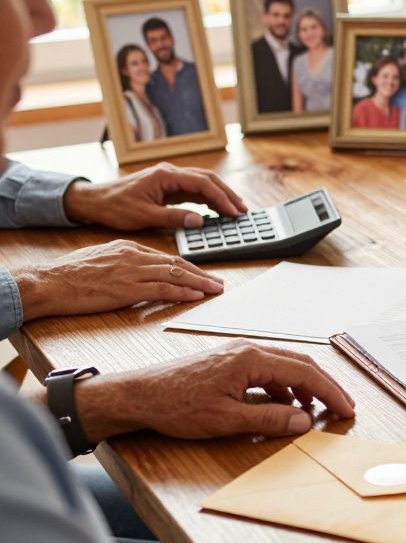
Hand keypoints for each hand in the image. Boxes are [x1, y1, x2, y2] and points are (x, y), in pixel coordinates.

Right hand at [12, 239, 222, 320]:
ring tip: (215, 289)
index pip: (165, 256)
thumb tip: (137, 271)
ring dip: (199, 283)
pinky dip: (182, 292)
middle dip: (200, 273)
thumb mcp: (100, 258)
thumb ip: (122, 262)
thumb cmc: (69, 274)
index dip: (186, 266)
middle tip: (218, 281)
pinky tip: (196, 296)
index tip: (200, 273)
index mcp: (127, 247)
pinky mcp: (128, 289)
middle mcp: (133, 256)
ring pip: (175, 275)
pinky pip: (163, 289)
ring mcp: (132, 271)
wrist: (50, 282)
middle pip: (176, 263)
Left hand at [63, 162, 247, 229]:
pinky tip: (216, 209)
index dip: (222, 198)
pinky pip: (193, 190)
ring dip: (220, 195)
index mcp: (166, 176)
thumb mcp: (144, 215)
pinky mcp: (167, 187)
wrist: (94, 201)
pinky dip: (208, 199)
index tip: (235, 212)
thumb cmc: (115, 207)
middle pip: (208, 179)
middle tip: (243, 210)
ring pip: (203, 183)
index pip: (203, 184)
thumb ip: (173, 217)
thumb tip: (200, 220)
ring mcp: (169, 179)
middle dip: (227, 194)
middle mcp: (170, 173)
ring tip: (235, 210)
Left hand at [70, 340, 355, 441]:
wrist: (138, 395)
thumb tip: (303, 421)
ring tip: (316, 410)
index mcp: (251, 359)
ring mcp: (238, 354)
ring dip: (305, 387)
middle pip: (301, 364)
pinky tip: (283, 405)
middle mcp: (248, 349)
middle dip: (325, 386)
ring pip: (285, 366)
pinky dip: (284, 387)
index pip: (305, 373)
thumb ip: (269, 419)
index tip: (347, 410)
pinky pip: (268, 370)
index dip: (331, 393)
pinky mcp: (229, 362)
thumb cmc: (175, 405)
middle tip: (343, 407)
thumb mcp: (226, 419)